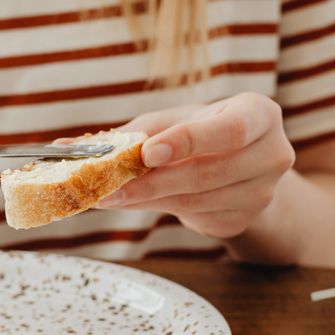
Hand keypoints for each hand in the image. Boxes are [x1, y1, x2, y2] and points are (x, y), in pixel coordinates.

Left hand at [96, 92, 294, 238]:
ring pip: (195, 200)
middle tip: (107, 190)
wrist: (240, 165)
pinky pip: (195, 218)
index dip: (188, 141)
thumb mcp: (174, 122)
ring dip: (146, 201)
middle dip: (151, 183)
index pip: (229, 129)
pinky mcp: (243, 220)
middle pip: (207, 173)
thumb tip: (62, 150)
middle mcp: (272, 154)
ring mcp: (262, 193)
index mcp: (260, 114)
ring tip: (109, 196)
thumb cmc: (202, 133)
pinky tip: (137, 202)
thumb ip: (129, 133)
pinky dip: (159, 210)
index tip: (147, 152)